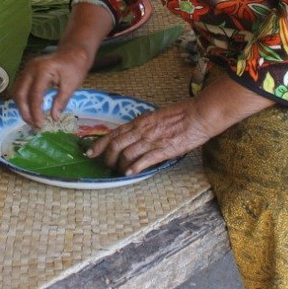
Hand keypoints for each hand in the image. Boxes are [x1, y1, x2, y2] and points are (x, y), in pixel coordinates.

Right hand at [11, 45, 91, 128]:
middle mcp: (30, 69)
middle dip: (25, 112)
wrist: (73, 52)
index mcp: (42, 70)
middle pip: (20, 94)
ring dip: (22, 107)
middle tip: (34, 126)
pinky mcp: (27, 72)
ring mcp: (27, 69)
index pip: (34, 95)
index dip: (36, 112)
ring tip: (32, 120)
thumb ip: (61, 101)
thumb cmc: (74, 67)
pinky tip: (31, 110)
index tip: (40, 125)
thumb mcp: (71, 85)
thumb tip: (54, 118)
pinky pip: (20, 88)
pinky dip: (23, 100)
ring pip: (17, 91)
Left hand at [87, 71, 276, 174]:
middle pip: (115, 145)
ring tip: (117, 172)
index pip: (113, 133)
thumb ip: (142, 126)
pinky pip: (145, 160)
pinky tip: (130, 173)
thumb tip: (130, 135)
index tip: (89, 153)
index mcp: (139, 121)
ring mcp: (152, 140)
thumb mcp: (155, 117)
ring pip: (126, 153)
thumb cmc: (179, 115)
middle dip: (107, 158)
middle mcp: (141, 130)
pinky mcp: (164, 149)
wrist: (198, 115)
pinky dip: (135, 167)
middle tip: (105, 166)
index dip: (98, 144)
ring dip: (119, 165)